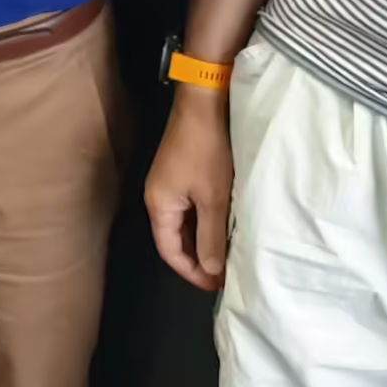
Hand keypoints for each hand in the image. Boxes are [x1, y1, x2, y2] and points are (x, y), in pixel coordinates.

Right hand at [143, 88, 233, 289]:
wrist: (205, 102)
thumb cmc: (207, 148)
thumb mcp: (214, 198)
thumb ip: (210, 237)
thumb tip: (209, 268)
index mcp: (159, 205)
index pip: (170, 251)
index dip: (192, 272)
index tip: (216, 285)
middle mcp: (158, 195)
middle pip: (174, 238)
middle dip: (198, 258)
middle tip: (225, 271)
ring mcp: (168, 182)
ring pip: (184, 222)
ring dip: (203, 238)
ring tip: (228, 251)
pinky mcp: (180, 170)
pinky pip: (189, 206)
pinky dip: (204, 219)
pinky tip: (224, 223)